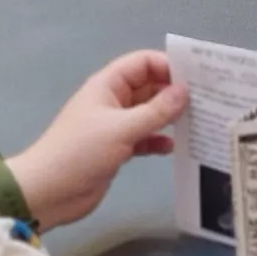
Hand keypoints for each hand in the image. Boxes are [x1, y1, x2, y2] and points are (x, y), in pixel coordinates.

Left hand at [2, 50, 185, 228]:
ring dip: (169, 118)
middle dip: (173, 92)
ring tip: (197, 122)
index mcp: (107, 86)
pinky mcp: (117, 149)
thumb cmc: (80, 152)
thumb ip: (155, 111)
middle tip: (207, 101)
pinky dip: (158, 141)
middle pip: (148, 87)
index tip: (196, 79)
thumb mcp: (121, 129)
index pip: (142, 63)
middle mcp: (113, 101)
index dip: (167, 66)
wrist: (49, 192)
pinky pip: (144, 138)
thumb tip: (184, 91)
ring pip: (148, 114)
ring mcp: (115, 126)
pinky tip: (174, 147)